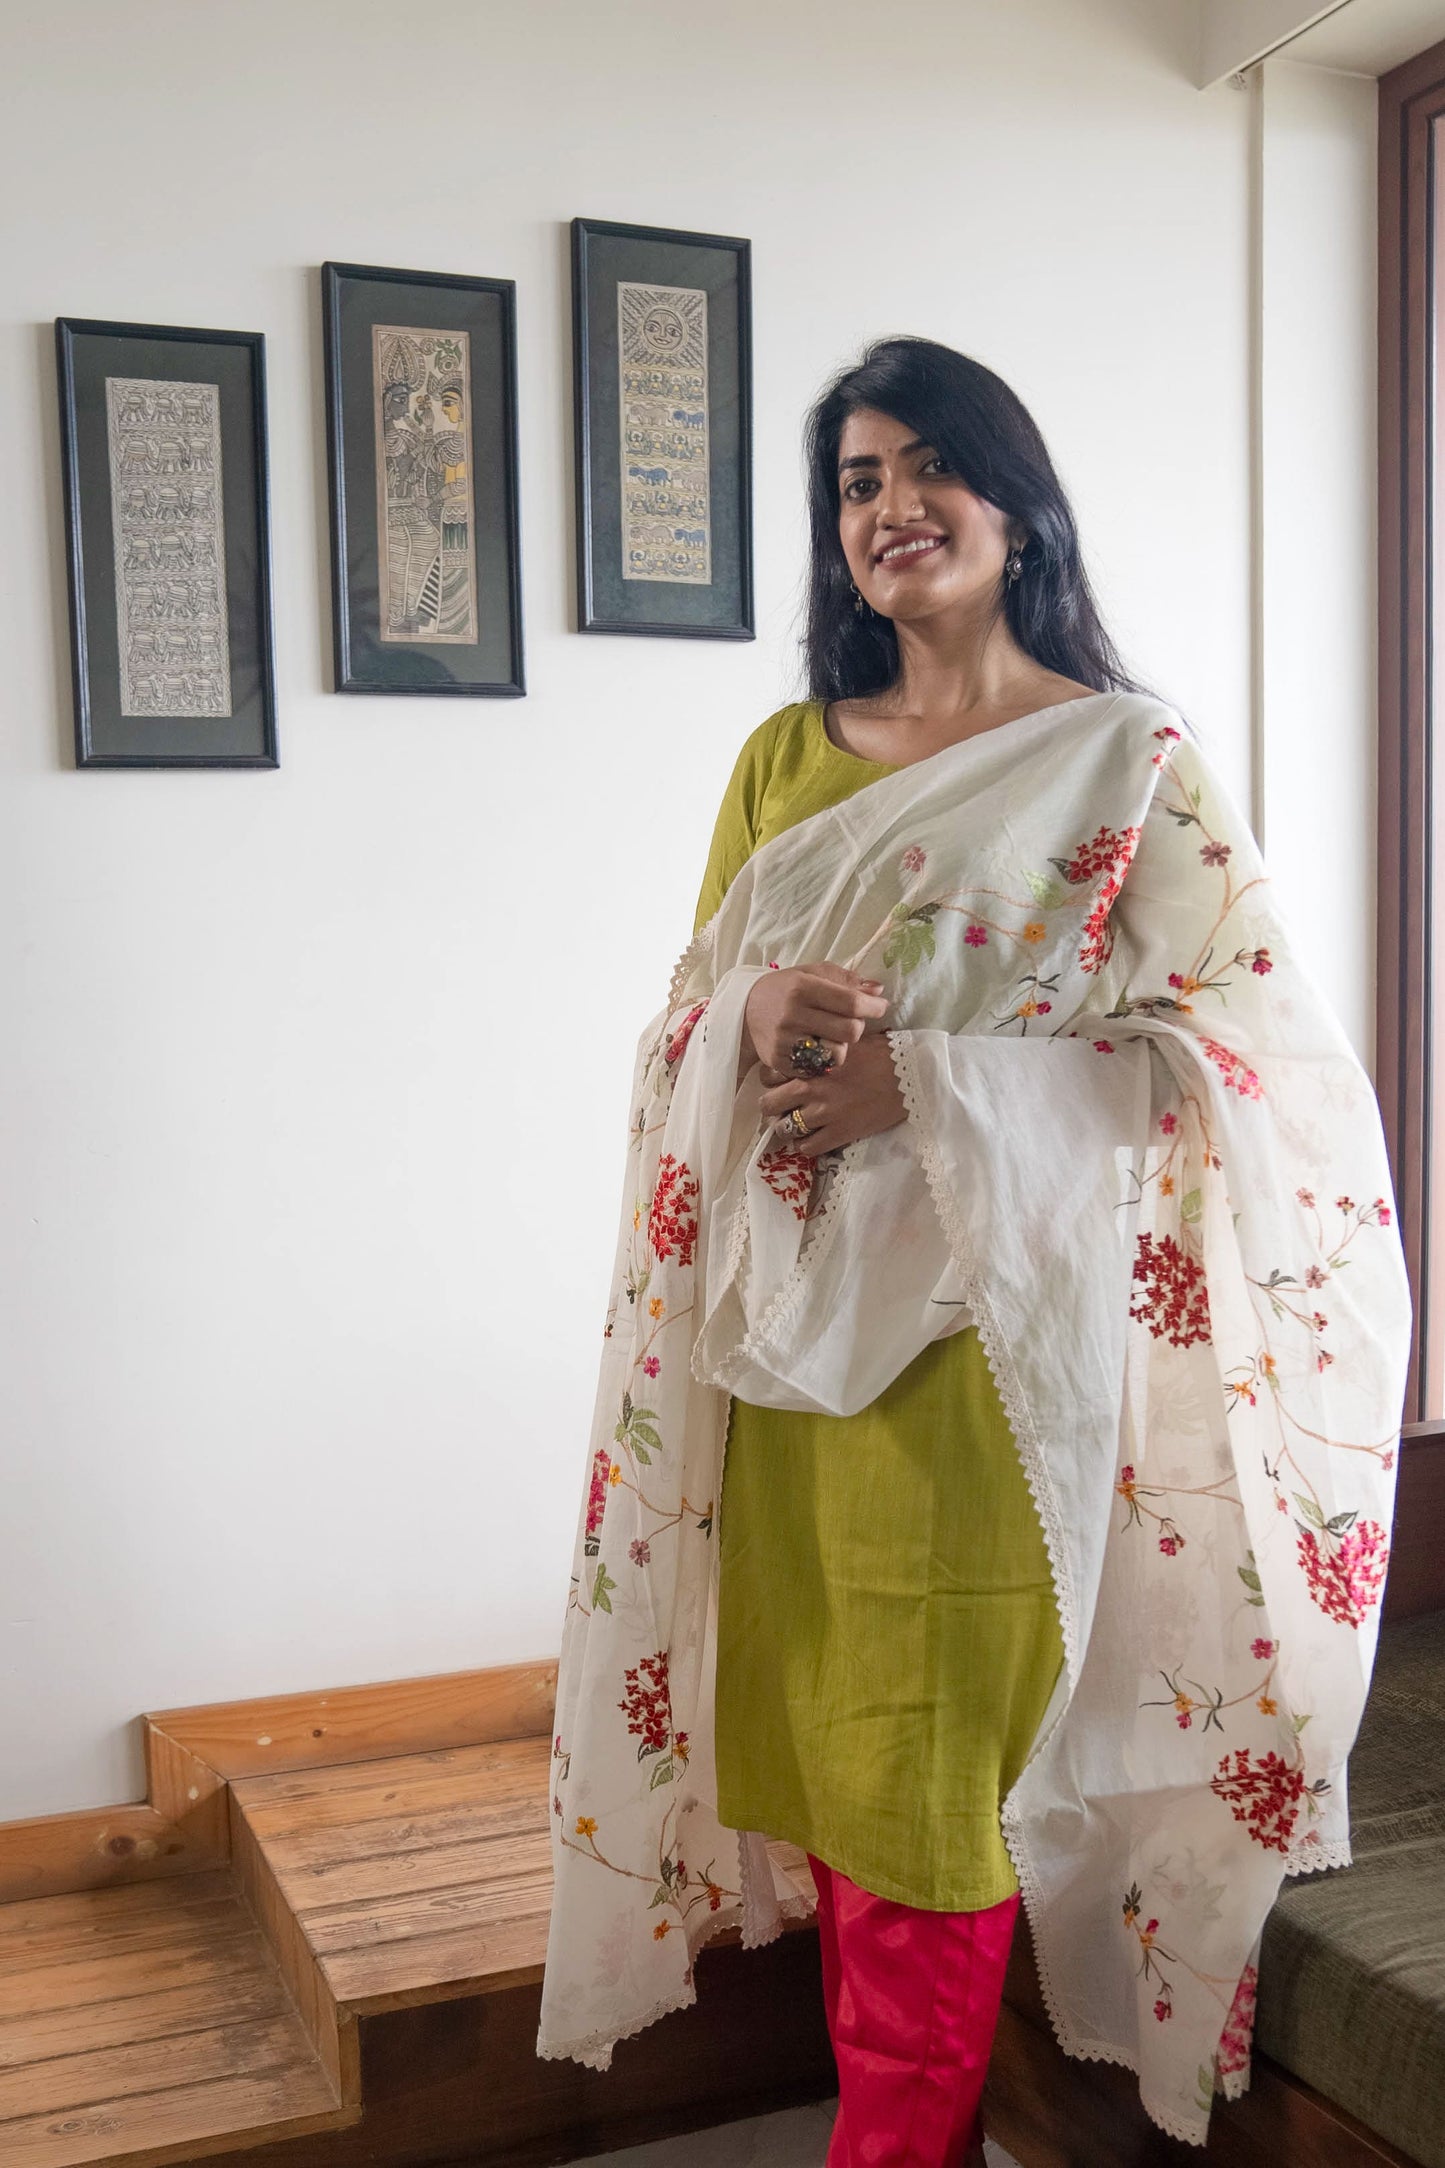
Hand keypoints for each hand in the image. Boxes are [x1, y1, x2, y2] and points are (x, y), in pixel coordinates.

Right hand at [741, 961, 889, 1075]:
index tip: (880, 1007)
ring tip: (832, 1036)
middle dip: (857, 1026)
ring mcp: (785, 1041)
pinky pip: (818, 1068)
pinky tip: (817, 1047)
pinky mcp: (780, 1062)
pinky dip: (823, 1059)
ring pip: (837, 1054)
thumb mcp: (812, 974)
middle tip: (851, 1021)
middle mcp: (792, 1015)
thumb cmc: (785, 989)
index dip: (873, 1007)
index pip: (851, 1003)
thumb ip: (846, 980)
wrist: (745, 1011)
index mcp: (803, 988)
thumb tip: (878, 991)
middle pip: (849, 1031)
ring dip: (842, 1046)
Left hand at [756, 1032, 906, 1158]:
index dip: (771, 1080)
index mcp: (812, 1064)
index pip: (768, 1074)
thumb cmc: (883, 1053)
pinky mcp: (839, 1134)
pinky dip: (805, 1145)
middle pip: (768, 1104)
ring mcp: (824, 1113)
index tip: (780, 1082)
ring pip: (784, 1129)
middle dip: (772, 1106)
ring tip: (796, 1125)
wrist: (911, 1076)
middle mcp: (812, 1089)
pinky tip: (813, 1138)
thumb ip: (823, 1044)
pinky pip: (807, 1148)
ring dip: (787, 1128)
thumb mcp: (847, 1040)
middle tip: (782, 1107)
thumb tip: (810, 1041)